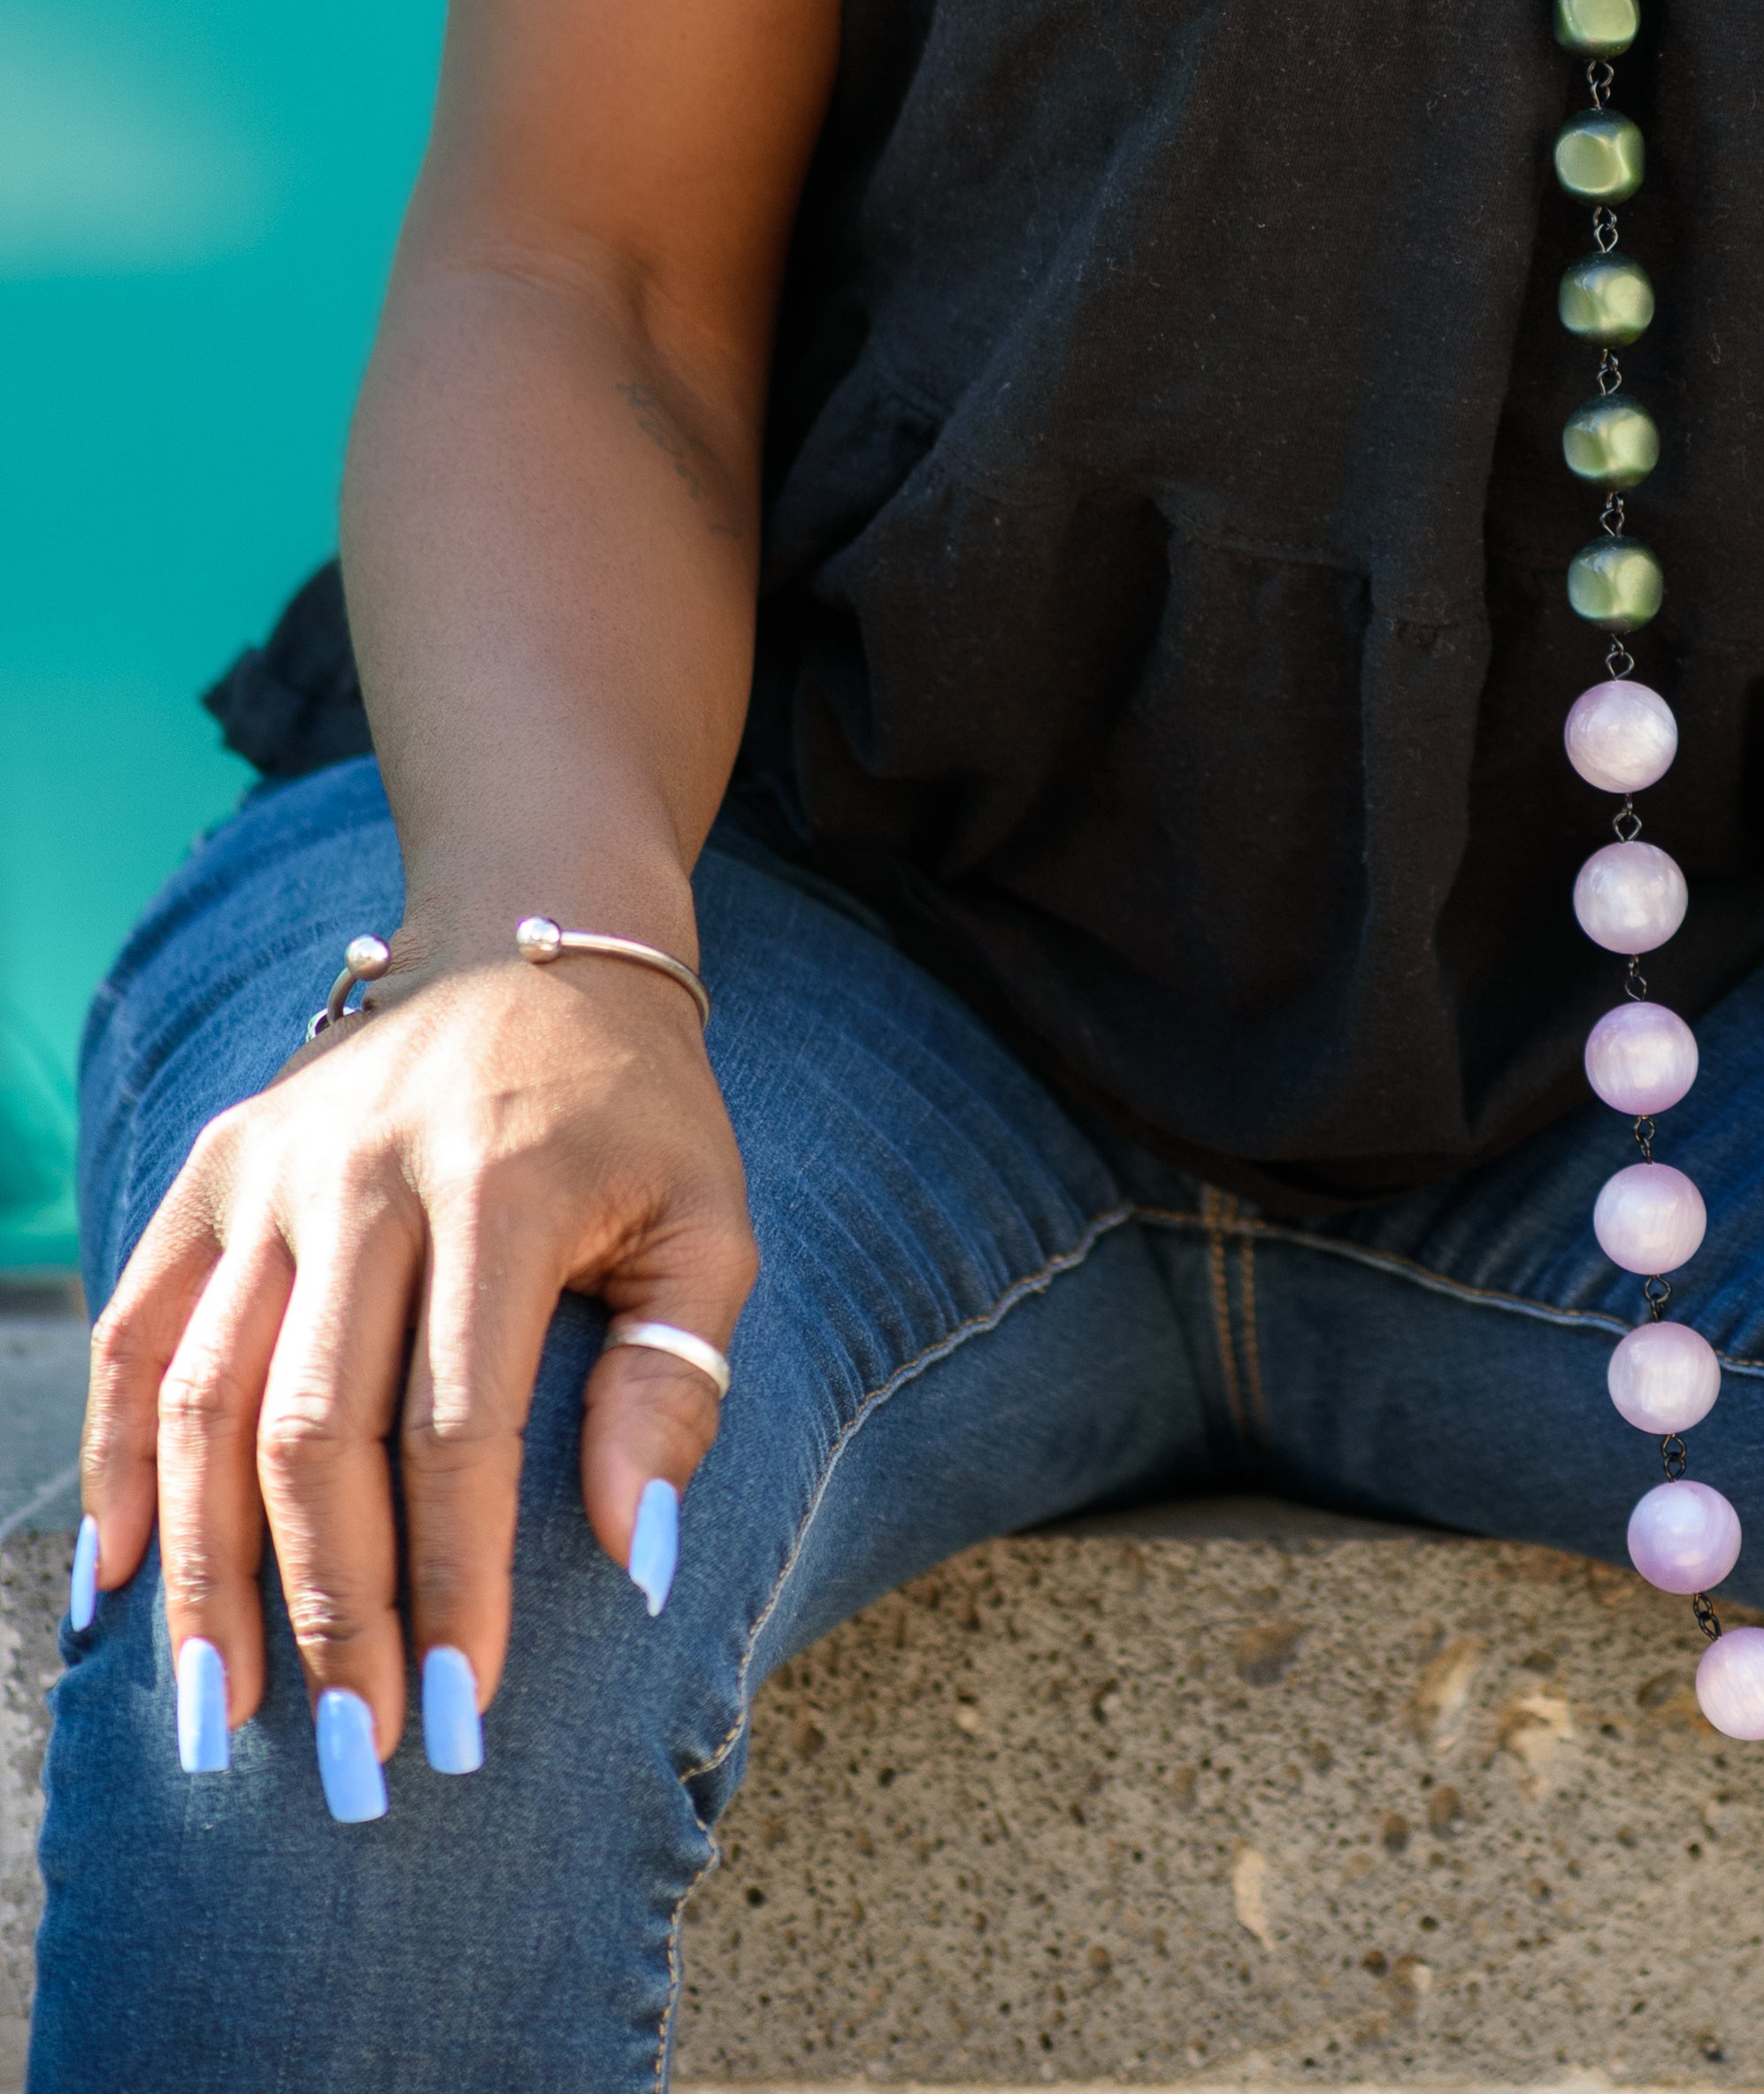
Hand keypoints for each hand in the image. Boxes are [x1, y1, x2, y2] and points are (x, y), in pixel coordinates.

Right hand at [77, 890, 755, 1790]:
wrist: (538, 943)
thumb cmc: (641, 1114)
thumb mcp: (710, 1218)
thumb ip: (683, 1375)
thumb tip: (641, 1555)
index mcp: (503, 1184)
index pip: (459, 1425)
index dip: (456, 1579)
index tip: (463, 1711)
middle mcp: (367, 1173)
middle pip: (316, 1433)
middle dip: (331, 1609)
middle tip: (350, 1752)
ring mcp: (273, 1169)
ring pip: (208, 1401)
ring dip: (207, 1573)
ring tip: (226, 1715)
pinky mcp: (213, 1170)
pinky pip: (141, 1335)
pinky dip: (120, 1464)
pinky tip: (121, 1584)